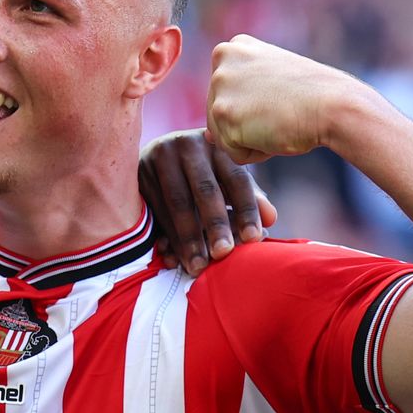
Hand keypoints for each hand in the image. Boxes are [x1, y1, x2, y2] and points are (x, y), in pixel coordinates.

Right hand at [139, 129, 276, 274]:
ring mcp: (162, 156)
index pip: (237, 180)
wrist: (154, 152)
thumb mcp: (225, 178)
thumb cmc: (201, 171)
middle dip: (215, 226)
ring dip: (188, 238)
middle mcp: (190, 146)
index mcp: (218, 147)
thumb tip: (271, 219)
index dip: (246, 209)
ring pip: (177, 203)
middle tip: (222, 255)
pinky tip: (173, 258)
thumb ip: (248, 197)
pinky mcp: (140, 172)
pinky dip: (165, 236)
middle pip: (205, 190)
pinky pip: (155, 210)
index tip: (253, 239)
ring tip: (197, 266)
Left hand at [205, 35, 368, 164]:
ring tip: (277, 122)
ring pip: (224, 135)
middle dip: (249, 125)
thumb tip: (207, 135)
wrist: (333, 105)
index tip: (279, 97)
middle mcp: (221, 61)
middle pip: (220, 116)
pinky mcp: (222, 113)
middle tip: (280, 112)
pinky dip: (255, 154)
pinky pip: (232, 153)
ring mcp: (219, 86)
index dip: (255, 108)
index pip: (227, 97)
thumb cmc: (311, 97)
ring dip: (251, 140)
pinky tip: (274, 133)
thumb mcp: (269, 85)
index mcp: (233, 48)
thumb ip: (237, 101)